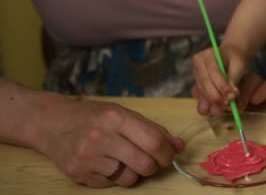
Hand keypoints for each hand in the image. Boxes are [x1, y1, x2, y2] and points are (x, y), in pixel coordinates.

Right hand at [39, 99, 184, 187]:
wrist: (52, 123)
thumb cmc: (94, 117)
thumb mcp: (124, 114)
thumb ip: (153, 130)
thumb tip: (179, 146)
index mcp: (116, 117)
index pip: (153, 141)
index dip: (167, 153)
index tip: (169, 156)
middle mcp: (101, 137)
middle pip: (144, 164)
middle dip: (154, 166)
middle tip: (150, 161)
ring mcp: (87, 156)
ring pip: (129, 179)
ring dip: (134, 173)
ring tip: (126, 161)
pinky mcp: (78, 173)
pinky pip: (111, 184)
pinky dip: (115, 178)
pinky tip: (108, 164)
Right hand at [192, 46, 265, 114]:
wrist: (232, 56)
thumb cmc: (237, 58)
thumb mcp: (239, 64)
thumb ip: (234, 78)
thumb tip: (231, 95)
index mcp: (206, 56)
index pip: (213, 73)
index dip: (222, 86)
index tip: (232, 96)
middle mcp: (198, 65)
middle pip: (205, 84)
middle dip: (217, 96)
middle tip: (229, 104)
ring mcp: (196, 75)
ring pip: (202, 92)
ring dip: (214, 102)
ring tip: (227, 106)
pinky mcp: (198, 85)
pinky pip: (202, 97)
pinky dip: (210, 104)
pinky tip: (219, 108)